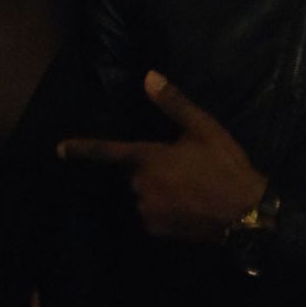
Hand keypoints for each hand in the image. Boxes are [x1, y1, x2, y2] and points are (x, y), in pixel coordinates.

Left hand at [60, 71, 266, 241]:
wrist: (247, 214)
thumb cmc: (225, 166)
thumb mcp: (204, 129)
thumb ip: (173, 104)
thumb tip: (149, 76)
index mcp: (148, 158)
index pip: (107, 151)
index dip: (82, 149)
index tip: (58, 149)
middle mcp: (140, 185)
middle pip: (134, 173)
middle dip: (151, 168)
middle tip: (184, 167)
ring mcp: (147, 210)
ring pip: (143, 194)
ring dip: (158, 189)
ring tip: (190, 187)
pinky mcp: (156, 230)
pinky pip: (152, 214)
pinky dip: (164, 210)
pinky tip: (188, 206)